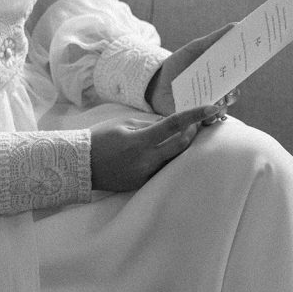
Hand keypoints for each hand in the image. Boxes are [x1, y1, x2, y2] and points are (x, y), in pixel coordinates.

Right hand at [89, 105, 219, 191]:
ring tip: (185, 133)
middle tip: (197, 121)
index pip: (173, 125)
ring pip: (174, 158)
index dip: (194, 116)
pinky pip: (162, 168)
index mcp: (140, 142)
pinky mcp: (142, 184)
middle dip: (193, 131)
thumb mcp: (124, 124)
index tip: (211, 108)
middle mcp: (146, 161)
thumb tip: (172, 123)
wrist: (81, 164)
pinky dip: (168, 157)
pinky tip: (165, 149)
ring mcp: (145, 175)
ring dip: (182, 145)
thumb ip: (150, 124)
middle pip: (181, 145)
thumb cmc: (101, 138)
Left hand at [145, 24, 235, 115]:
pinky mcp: (192, 119)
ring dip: (220, 107)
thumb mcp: (196, 48)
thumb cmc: (179, 63)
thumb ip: (215, 39)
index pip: (237, 77)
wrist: (156, 80)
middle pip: (231, 96)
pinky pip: (203, 122)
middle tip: (228, 87)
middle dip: (232, 93)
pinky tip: (201, 112)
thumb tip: (237, 24)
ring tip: (215, 102)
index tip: (247, 63)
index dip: (243, 71)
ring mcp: (204, 108)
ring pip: (220, 112)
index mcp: (219, 78)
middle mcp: (216, 95)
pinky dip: (205, 117)